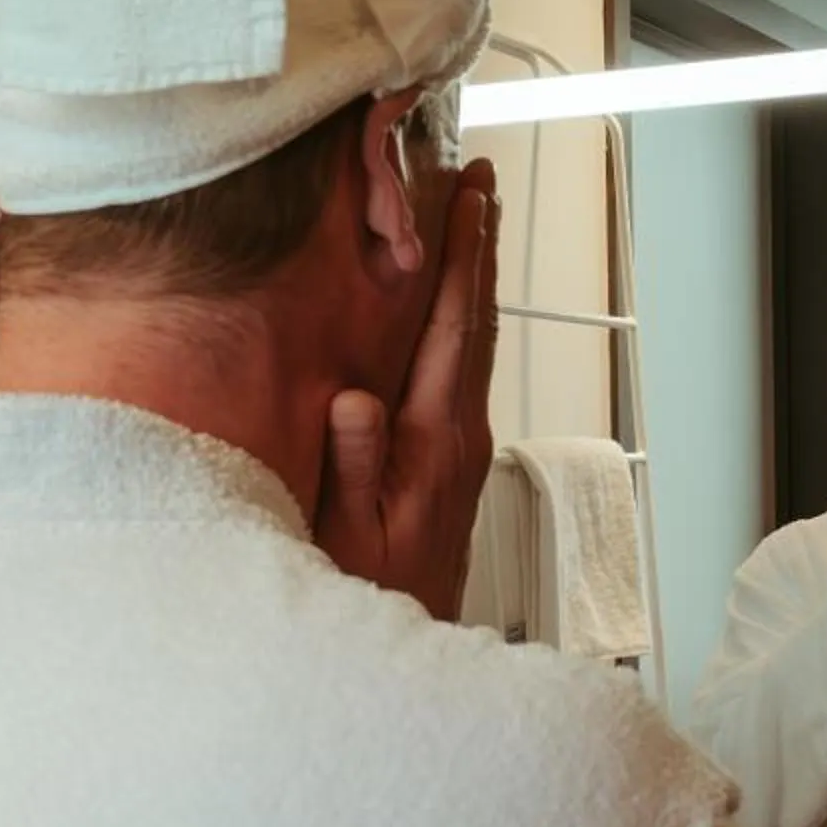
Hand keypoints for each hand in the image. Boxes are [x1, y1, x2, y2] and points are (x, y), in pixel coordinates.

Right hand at [315, 162, 499, 618]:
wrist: (410, 645)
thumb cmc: (374, 593)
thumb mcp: (348, 535)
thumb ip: (353, 465)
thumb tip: (356, 397)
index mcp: (437, 441)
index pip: (453, 330)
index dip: (461, 260)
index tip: (466, 201)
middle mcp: (460, 434)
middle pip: (474, 320)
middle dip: (477, 247)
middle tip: (478, 181)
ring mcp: (461, 445)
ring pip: (471, 341)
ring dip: (470, 277)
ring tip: (468, 221)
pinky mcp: (452, 458)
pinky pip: (459, 367)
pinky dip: (456, 319)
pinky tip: (445, 306)